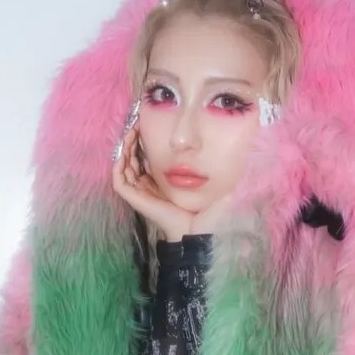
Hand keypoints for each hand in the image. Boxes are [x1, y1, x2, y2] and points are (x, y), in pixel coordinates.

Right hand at [112, 127, 234, 238]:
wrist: (200, 231)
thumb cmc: (207, 212)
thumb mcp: (210, 183)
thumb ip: (214, 168)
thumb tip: (235, 152)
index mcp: (162, 184)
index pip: (148, 158)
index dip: (146, 142)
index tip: (150, 125)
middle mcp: (149, 187)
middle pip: (133, 159)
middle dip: (134, 141)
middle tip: (139, 123)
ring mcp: (141, 193)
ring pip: (124, 167)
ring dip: (126, 148)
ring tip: (133, 131)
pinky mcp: (135, 199)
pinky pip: (119, 180)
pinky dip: (119, 165)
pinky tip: (127, 150)